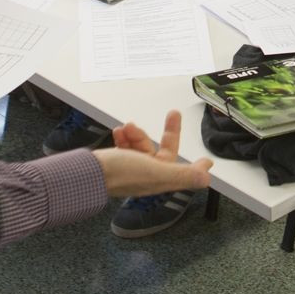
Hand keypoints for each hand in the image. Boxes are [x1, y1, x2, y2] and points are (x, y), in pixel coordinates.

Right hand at [94, 111, 214, 198]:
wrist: (86, 173)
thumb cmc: (119, 174)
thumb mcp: (156, 172)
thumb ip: (182, 174)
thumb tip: (207, 178)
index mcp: (160, 180)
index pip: (185, 174)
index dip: (196, 167)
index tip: (208, 161)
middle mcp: (148, 176)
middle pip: (164, 153)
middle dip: (168, 133)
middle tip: (173, 113)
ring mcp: (132, 170)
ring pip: (143, 146)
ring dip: (137, 134)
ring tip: (127, 127)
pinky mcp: (117, 163)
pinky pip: (127, 146)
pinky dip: (125, 137)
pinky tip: (119, 131)